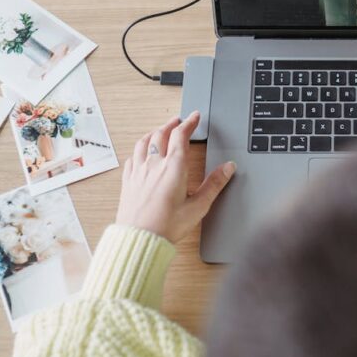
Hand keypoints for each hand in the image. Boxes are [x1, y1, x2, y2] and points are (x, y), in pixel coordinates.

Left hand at [116, 111, 235, 243]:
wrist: (139, 239)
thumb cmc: (167, 226)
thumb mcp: (198, 206)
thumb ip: (215, 184)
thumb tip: (228, 168)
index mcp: (173, 167)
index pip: (181, 135)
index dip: (189, 123)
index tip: (195, 116)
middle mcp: (154, 164)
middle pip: (161, 134)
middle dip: (171, 124)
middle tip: (179, 120)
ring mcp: (138, 172)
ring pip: (144, 142)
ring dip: (154, 132)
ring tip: (160, 131)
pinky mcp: (128, 181)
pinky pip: (132, 157)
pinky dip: (139, 149)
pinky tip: (141, 153)